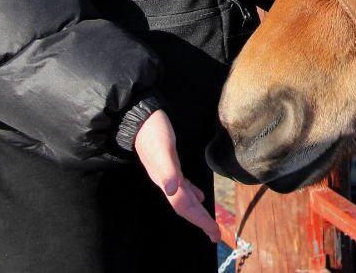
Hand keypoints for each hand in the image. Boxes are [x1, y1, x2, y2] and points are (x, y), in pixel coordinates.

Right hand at [134, 109, 220, 242]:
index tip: (214, 233)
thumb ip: (167, 169)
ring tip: (209, 224)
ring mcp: (167, 174)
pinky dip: (192, 194)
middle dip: (201, 221)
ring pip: (185, 199)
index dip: (200, 220)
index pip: (185, 207)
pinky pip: (183, 187)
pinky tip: (198, 196)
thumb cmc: (153, 131)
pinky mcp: (169, 164)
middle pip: (186, 207)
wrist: (139, 118)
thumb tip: (172, 190)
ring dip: (198, 212)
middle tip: (216, 236)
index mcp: (167, 181)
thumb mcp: (162, 148)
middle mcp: (167, 182)